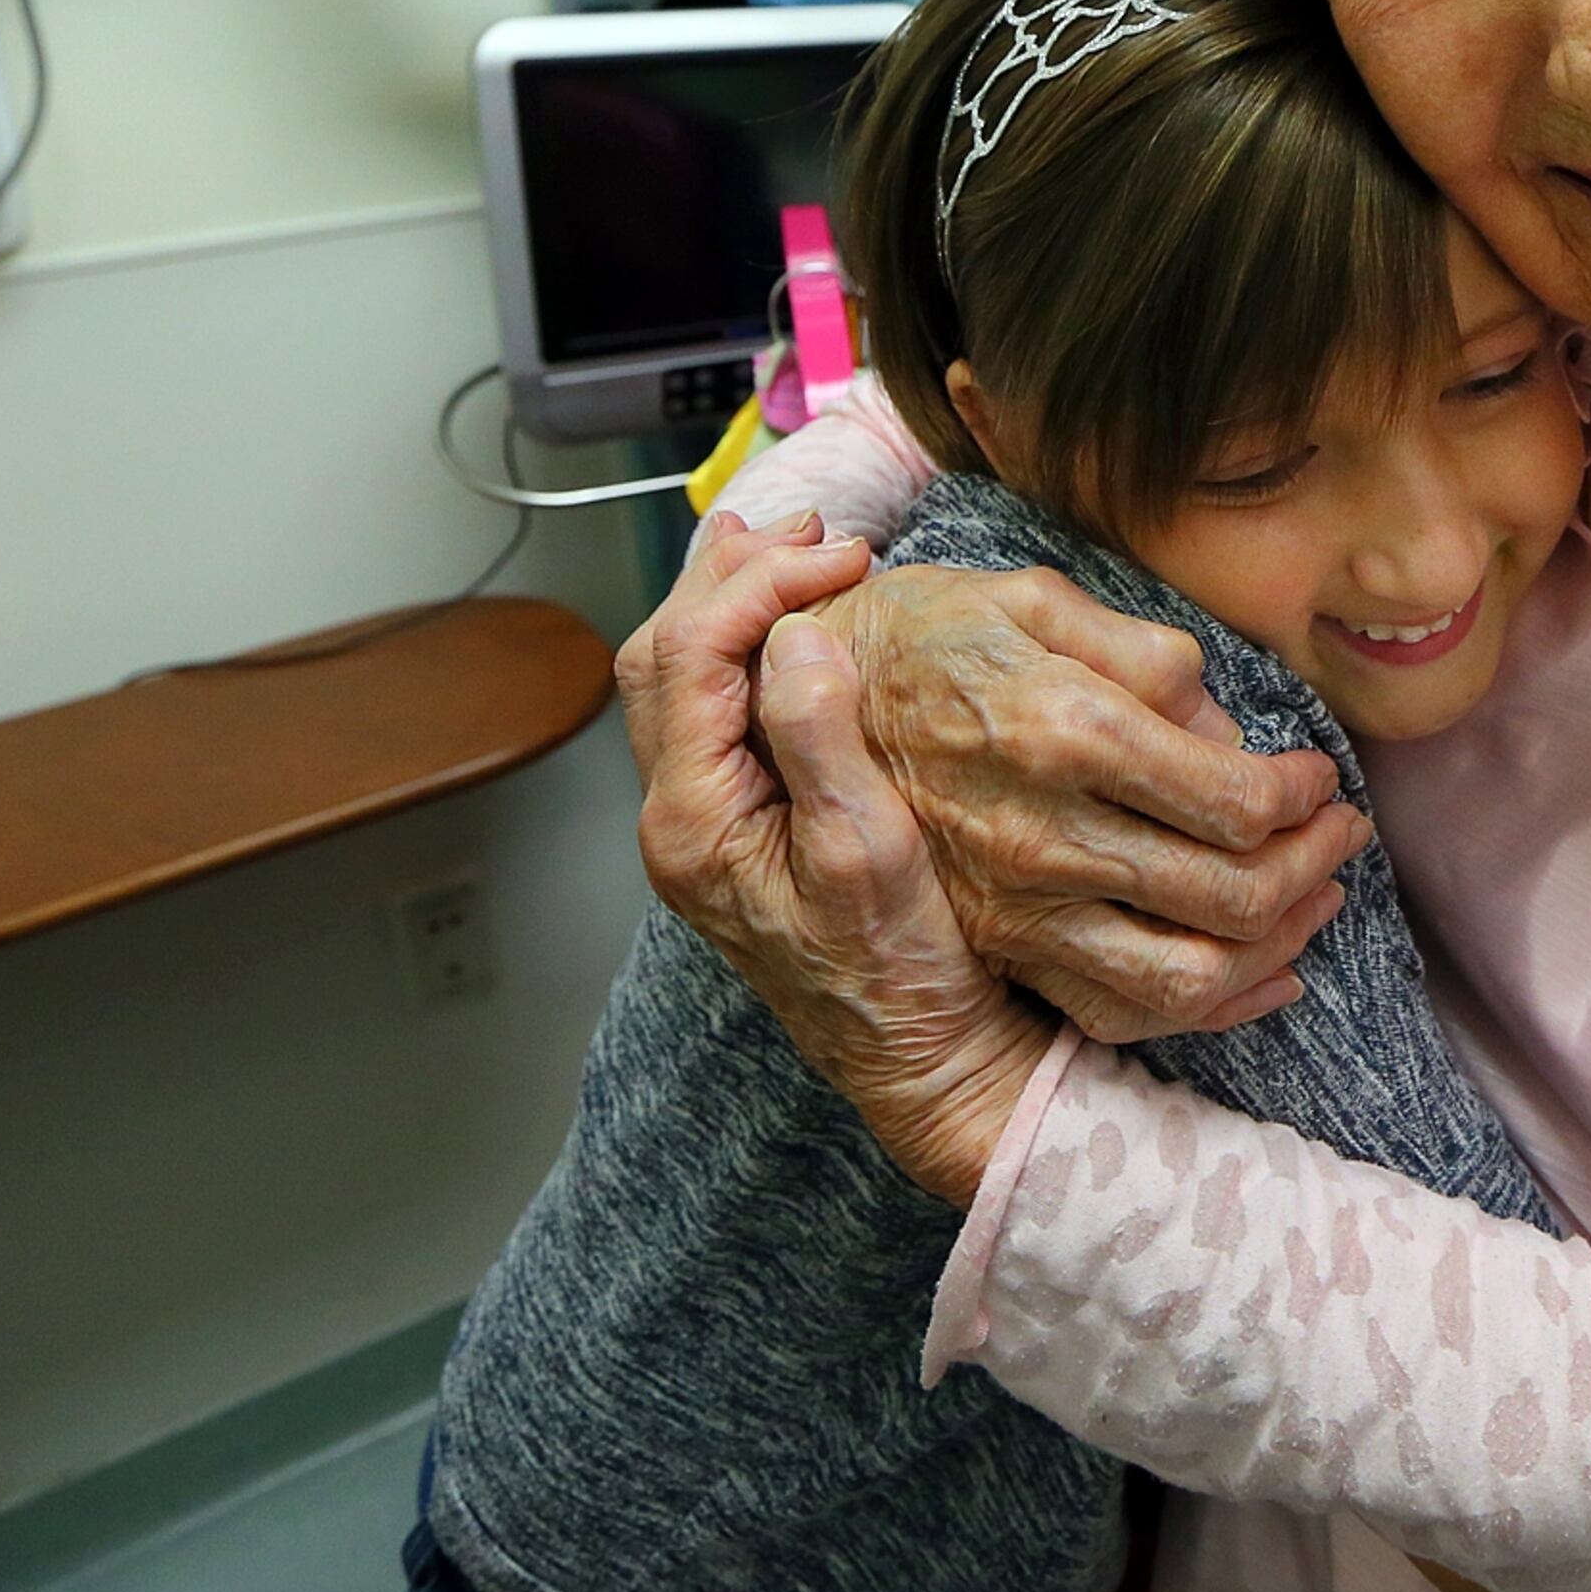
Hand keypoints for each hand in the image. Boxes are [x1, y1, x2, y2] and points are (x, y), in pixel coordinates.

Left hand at [623, 511, 1056, 1202]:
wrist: (928, 1064)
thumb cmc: (906, 976)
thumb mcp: (870, 851)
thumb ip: (818, 735)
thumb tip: (794, 635)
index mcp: (692, 821)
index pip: (692, 653)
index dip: (761, 583)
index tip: (846, 555)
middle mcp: (677, 820)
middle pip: (662, 654)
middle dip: (729, 574)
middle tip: (811, 527)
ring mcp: (703, 826)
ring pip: (680, 678)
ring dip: (730, 604)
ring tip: (795, 550)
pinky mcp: (740, 829)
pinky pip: (715, 712)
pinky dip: (748, 651)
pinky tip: (798, 628)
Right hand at [807, 563, 1368, 1041]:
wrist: (811, 700)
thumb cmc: (930, 632)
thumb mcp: (1032, 599)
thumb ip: (1143, 654)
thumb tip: (1224, 728)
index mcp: (1066, 732)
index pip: (1236, 802)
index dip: (1304, 798)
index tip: (1319, 780)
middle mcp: (1046, 834)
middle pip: (1231, 894)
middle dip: (1315, 868)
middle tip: (1341, 835)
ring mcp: (1019, 906)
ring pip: (1189, 973)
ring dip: (1280, 943)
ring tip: (1316, 899)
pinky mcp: (1000, 946)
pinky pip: (1123, 1010)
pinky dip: (1211, 1008)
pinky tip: (1262, 976)